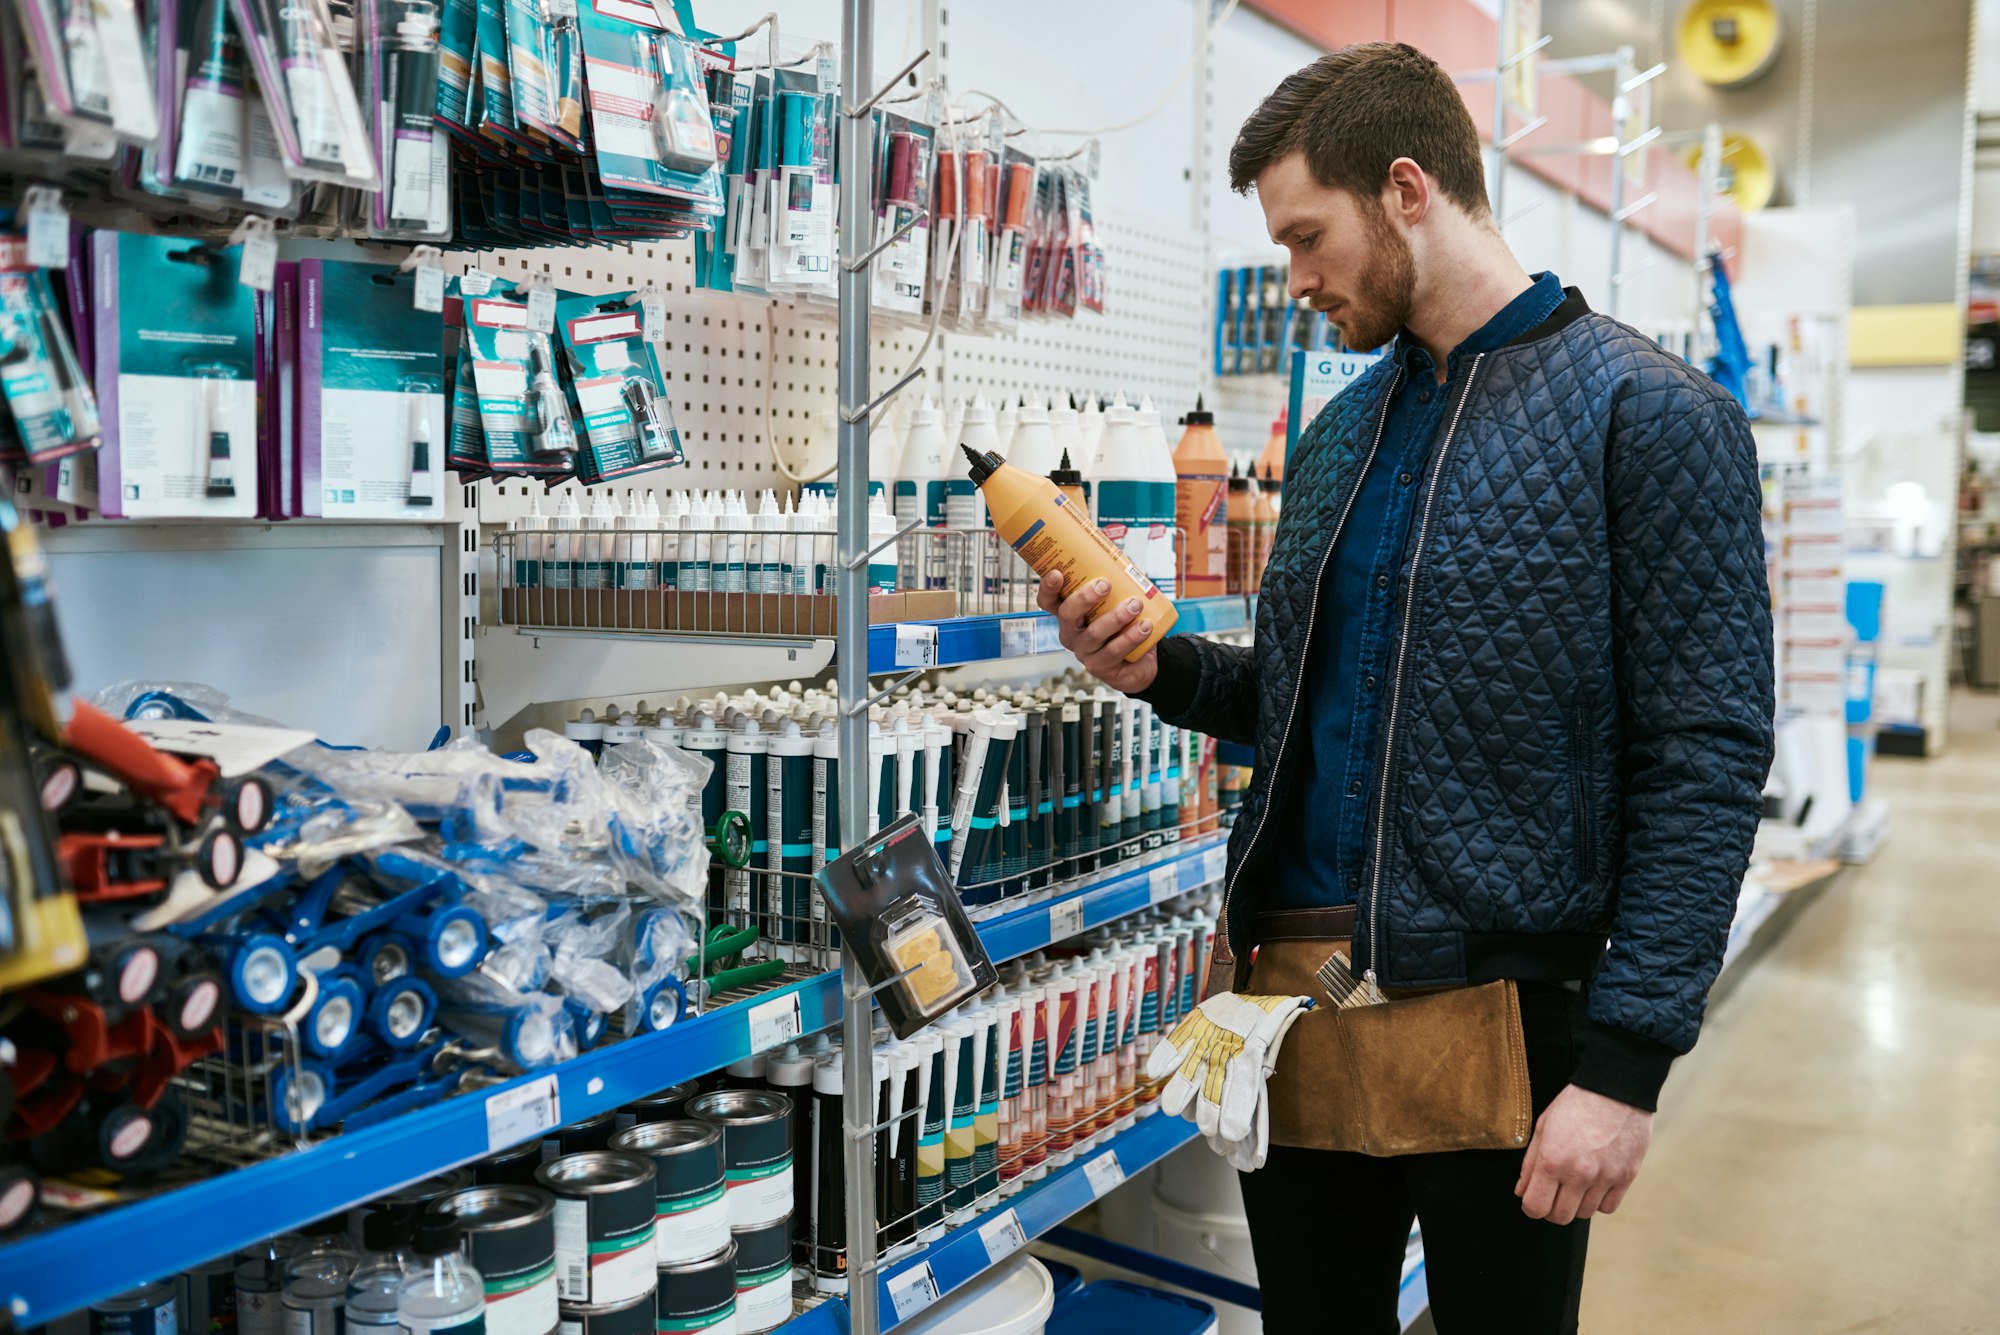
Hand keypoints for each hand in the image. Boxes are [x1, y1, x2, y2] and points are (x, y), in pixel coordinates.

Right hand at [1037, 570, 1158, 693]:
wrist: (1143, 660)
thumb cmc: (1126, 626)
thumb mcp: (1118, 603)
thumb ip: (1117, 583)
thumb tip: (1125, 561)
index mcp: (1070, 614)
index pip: (1049, 601)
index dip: (1048, 588)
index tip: (1057, 573)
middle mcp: (1071, 633)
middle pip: (1067, 615)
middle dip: (1084, 598)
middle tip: (1105, 585)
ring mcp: (1084, 652)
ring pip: (1094, 633)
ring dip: (1116, 617)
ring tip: (1135, 605)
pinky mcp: (1099, 667)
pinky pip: (1113, 651)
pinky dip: (1131, 637)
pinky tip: (1144, 626)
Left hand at [1515, 1084, 1651, 1224]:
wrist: (1615, 1089)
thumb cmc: (1575, 1105)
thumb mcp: (1543, 1127)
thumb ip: (1530, 1163)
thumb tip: (1522, 1192)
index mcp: (1552, 1160)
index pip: (1535, 1207)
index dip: (1531, 1207)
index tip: (1534, 1199)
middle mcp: (1578, 1173)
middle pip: (1560, 1217)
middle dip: (1552, 1209)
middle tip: (1554, 1193)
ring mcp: (1605, 1177)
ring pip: (1585, 1214)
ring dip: (1577, 1204)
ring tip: (1576, 1182)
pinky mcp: (1626, 1177)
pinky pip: (1608, 1208)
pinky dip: (1600, 1201)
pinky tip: (1595, 1183)